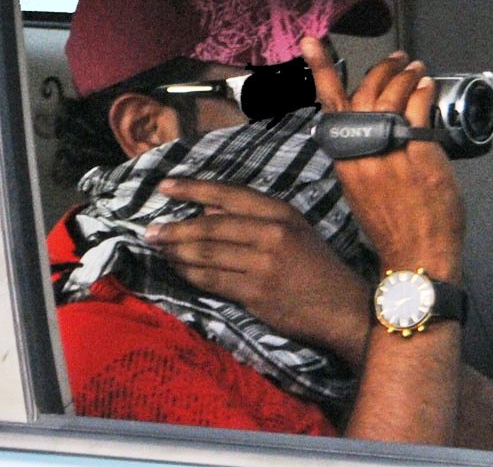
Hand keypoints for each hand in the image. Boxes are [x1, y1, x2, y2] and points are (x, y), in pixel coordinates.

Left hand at [144, 179, 369, 368]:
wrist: (342, 307)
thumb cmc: (316, 266)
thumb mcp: (294, 230)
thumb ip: (255, 219)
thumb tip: (206, 211)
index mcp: (281, 212)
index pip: (228, 195)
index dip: (193, 189)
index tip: (165, 186)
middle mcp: (272, 233)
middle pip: (210, 226)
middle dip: (175, 228)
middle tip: (150, 230)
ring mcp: (263, 264)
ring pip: (206, 254)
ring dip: (176, 251)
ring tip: (158, 249)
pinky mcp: (256, 293)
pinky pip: (212, 280)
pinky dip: (189, 275)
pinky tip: (178, 271)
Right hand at [301, 37, 463, 282]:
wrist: (415, 256)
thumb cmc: (390, 227)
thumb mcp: (362, 192)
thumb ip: (362, 157)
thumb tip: (373, 129)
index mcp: (344, 161)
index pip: (330, 107)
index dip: (321, 71)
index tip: (311, 43)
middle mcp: (362, 153)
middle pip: (364, 94)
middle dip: (381, 70)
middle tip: (396, 58)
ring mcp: (390, 153)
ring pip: (392, 97)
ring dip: (405, 76)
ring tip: (415, 69)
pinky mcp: (419, 156)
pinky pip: (419, 111)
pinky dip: (423, 93)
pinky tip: (427, 88)